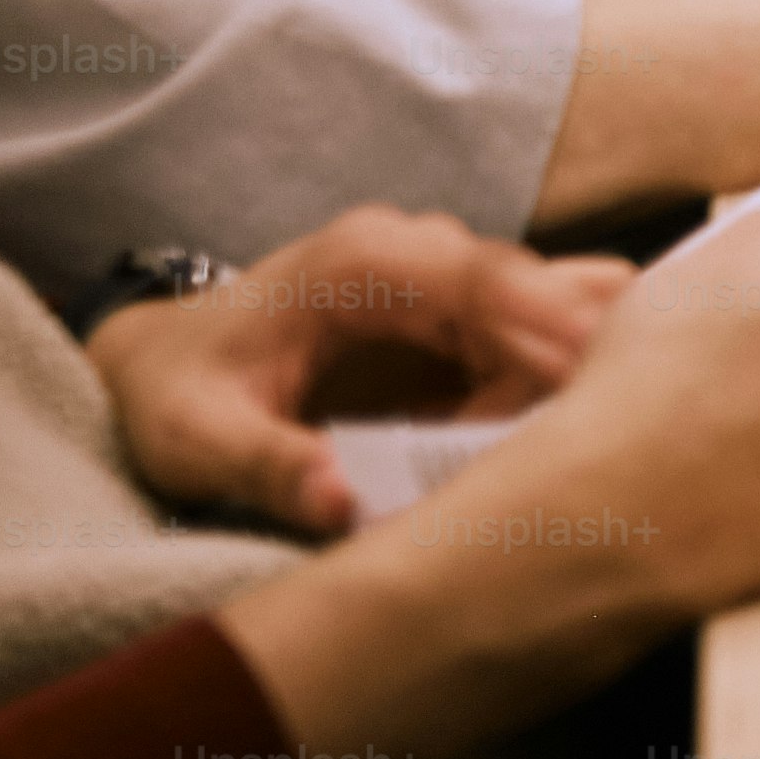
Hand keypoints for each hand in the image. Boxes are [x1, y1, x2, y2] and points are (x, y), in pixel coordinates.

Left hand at [88, 206, 629, 534]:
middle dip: (571, 361)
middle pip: (543, 287)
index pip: (481, 277)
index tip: (595, 377)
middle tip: (568, 445)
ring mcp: (449, 282)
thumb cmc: (178, 396)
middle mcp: (421, 253)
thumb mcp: (200, 441)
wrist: (164, 366)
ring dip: (563, 381)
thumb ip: (269, 467)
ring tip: (532, 457)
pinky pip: (539, 345)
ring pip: (559, 310)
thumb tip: (339, 504)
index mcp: (363, 260)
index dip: (546, 325)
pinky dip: (543, 396)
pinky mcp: (463, 319)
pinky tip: (503, 451)